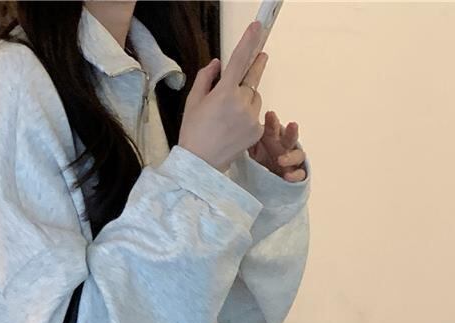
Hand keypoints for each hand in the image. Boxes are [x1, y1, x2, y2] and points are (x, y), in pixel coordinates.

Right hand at [178, 20, 269, 173]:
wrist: (201, 163)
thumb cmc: (193, 132)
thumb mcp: (193, 101)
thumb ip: (206, 78)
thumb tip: (219, 63)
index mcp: (224, 93)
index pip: (239, 61)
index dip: (249, 42)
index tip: (257, 27)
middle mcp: (242, 104)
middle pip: (251, 80)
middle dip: (252, 71)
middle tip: (261, 56)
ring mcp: (252, 118)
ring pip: (255, 98)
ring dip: (248, 97)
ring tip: (230, 113)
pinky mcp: (257, 131)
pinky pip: (256, 115)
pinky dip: (249, 115)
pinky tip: (234, 126)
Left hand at [248, 112, 306, 181]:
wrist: (269, 179)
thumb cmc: (262, 160)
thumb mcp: (253, 151)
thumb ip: (249, 144)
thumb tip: (240, 135)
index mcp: (274, 138)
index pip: (273, 128)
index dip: (272, 122)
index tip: (270, 115)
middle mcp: (286, 147)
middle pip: (290, 137)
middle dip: (291, 131)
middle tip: (292, 125)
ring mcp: (293, 160)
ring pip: (298, 155)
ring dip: (291, 157)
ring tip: (281, 160)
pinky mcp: (297, 173)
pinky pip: (300, 174)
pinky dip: (295, 175)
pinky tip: (287, 177)